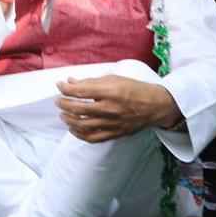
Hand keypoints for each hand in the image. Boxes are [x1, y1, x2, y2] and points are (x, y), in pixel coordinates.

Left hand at [56, 75, 181, 142]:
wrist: (156, 106)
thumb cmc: (135, 89)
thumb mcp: (113, 79)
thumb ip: (91, 81)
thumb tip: (71, 81)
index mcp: (109, 91)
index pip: (79, 91)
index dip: (65, 88)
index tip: (60, 85)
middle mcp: (109, 108)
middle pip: (77, 109)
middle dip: (63, 104)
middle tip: (59, 100)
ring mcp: (112, 123)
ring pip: (82, 125)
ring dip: (68, 119)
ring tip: (63, 114)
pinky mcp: (115, 133)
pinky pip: (93, 138)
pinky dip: (79, 134)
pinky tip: (73, 129)